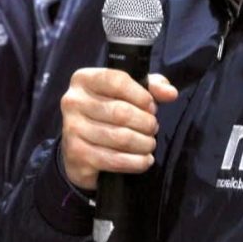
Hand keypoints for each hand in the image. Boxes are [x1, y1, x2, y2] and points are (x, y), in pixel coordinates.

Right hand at [60, 69, 177, 190]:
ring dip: (144, 143)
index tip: (152, 107)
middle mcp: (72, 102)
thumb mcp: (131, 92)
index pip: (118, 81)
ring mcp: (72, 129)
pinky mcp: (76, 155)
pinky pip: (114, 160)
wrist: (82, 149)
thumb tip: (170, 93)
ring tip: (149, 144)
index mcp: (84, 79)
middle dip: (146, 123)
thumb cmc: (110, 113)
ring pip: (120, 137)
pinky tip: (145, 160)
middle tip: (153, 128)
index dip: (142, 96)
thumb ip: (153, 87)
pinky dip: (136, 162)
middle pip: (121, 112)